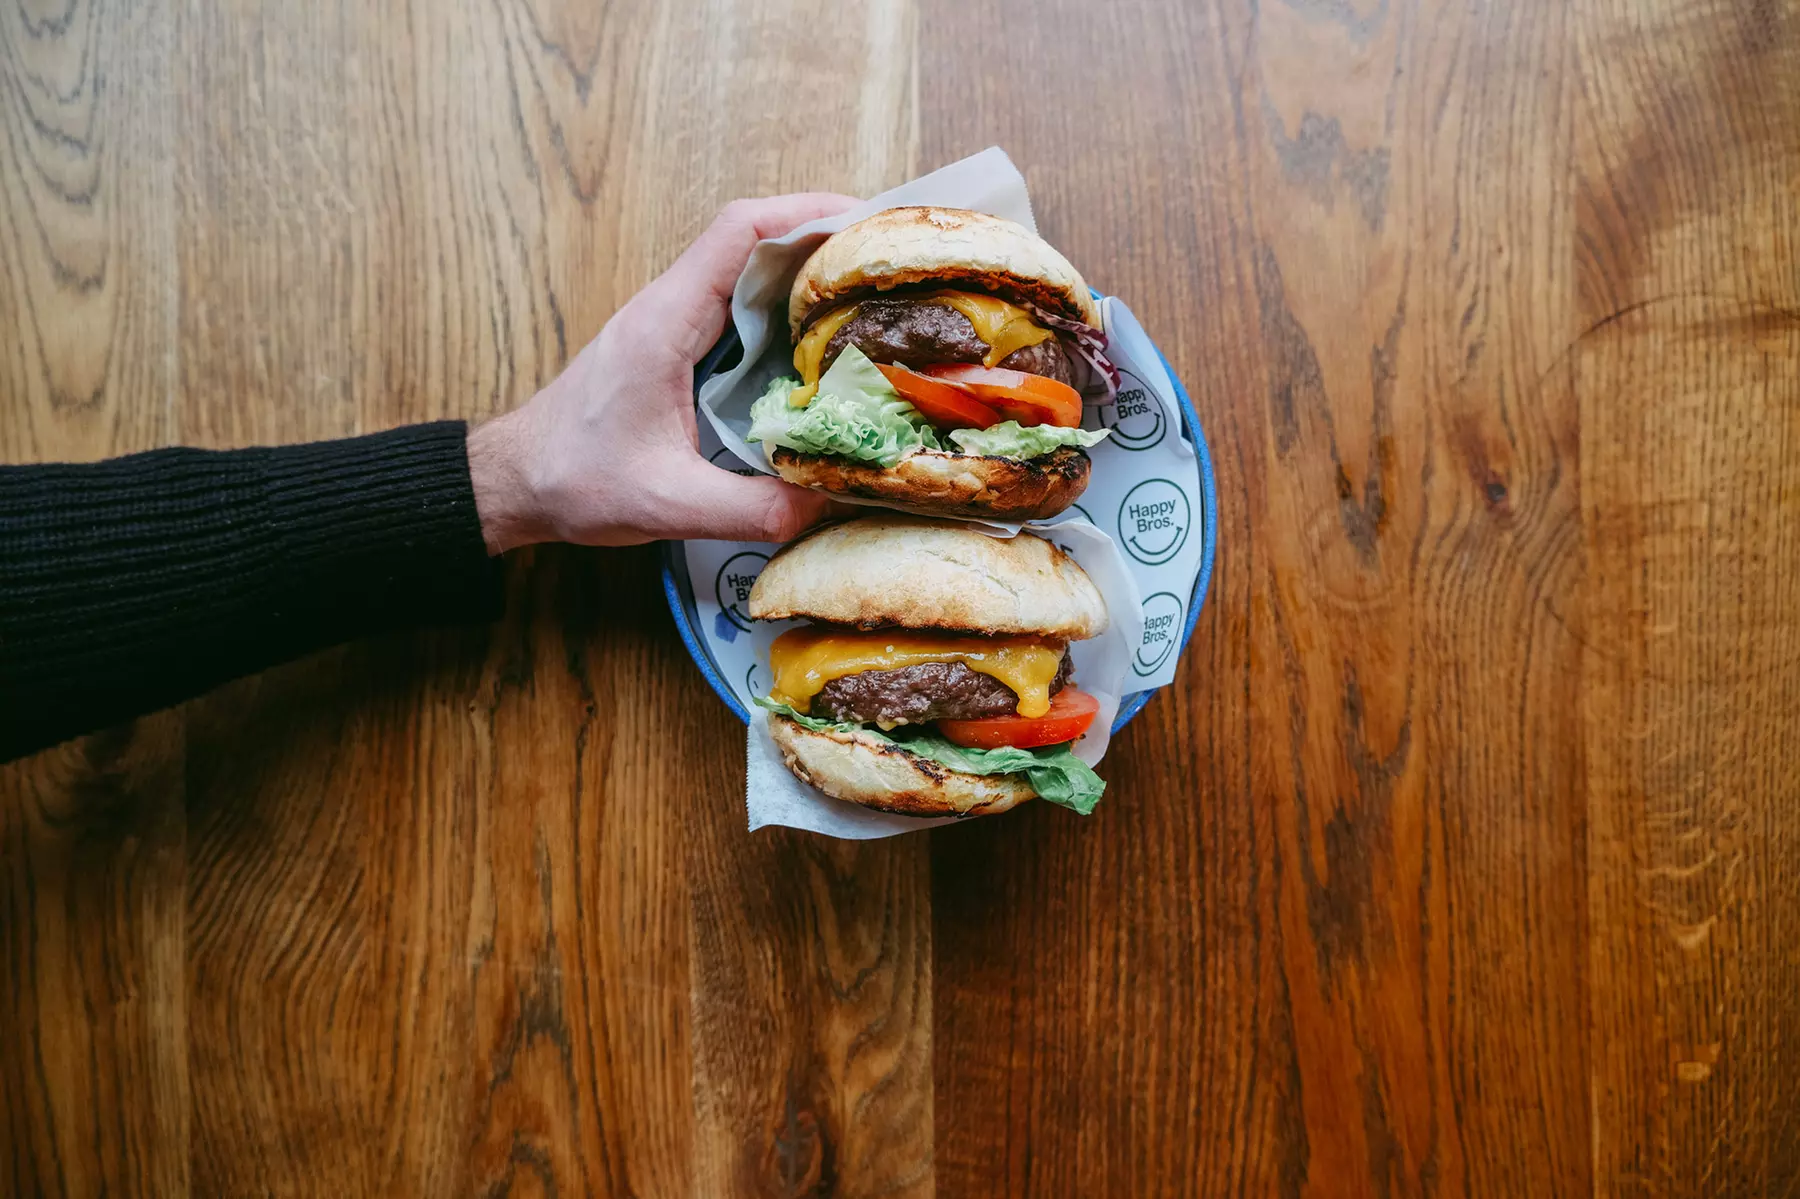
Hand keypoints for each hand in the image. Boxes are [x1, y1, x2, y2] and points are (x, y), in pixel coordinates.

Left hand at [467, 193, 858, 552]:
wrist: (515, 482)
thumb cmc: (574, 481)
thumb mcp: (669, 505)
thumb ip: (753, 509)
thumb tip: (831, 503)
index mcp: (664, 323)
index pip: (738, 232)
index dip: (805, 213)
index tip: (865, 220)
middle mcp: (667, 308)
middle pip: (753, 239)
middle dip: (823, 237)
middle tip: (888, 259)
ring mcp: (668, 323)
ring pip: (745, 270)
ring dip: (804, 270)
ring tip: (870, 291)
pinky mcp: (672, 346)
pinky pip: (735, 305)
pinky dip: (781, 307)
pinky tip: (820, 339)